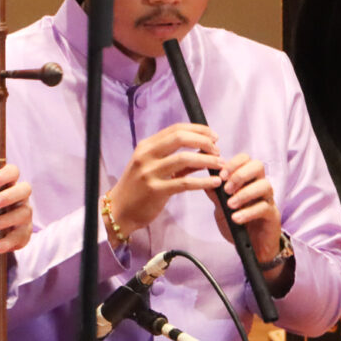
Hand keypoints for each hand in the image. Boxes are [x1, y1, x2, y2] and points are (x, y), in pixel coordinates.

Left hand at [0, 163, 32, 280]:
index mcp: (8, 183)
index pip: (13, 171)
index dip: (4, 175)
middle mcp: (21, 197)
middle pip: (25, 190)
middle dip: (8, 196)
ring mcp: (25, 215)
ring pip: (22, 214)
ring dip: (4, 220)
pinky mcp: (24, 234)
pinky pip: (19, 237)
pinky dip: (6, 242)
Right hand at [107, 123, 222, 238]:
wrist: (119, 210)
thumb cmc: (137, 188)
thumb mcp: (150, 167)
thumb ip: (173, 159)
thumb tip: (202, 152)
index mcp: (145, 146)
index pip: (175, 129)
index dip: (198, 130)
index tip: (213, 136)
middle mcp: (146, 156)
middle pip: (180, 138)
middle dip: (204, 141)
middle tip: (218, 150)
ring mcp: (150, 173)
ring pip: (185, 159)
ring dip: (208, 160)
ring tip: (220, 165)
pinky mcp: (156, 190)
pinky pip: (185, 183)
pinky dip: (203, 181)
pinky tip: (215, 182)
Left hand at [210, 152, 283, 263]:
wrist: (250, 246)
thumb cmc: (236, 223)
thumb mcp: (220, 207)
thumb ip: (215, 193)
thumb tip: (205, 178)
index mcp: (247, 180)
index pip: (245, 159)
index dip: (233, 163)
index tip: (221, 175)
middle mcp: (259, 185)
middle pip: (258, 166)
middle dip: (240, 174)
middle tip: (227, 189)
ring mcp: (268, 199)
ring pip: (264, 185)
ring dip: (244, 193)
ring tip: (230, 205)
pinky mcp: (273, 214)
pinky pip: (264, 207)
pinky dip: (248, 212)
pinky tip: (237, 218)